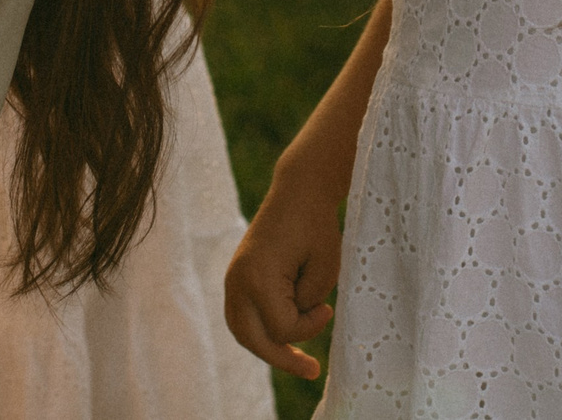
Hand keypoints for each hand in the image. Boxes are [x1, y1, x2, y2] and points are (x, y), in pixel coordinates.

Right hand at [223, 167, 343, 379]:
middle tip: (312, 370)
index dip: (310, 327)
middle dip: (282, 358)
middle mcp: (238, 280)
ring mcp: (233, 278)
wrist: (298, 191)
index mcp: (258, 278)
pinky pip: (241, 316)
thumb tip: (291, 328)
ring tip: (295, 360)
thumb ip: (307, 306)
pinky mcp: (237, 275)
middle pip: (253, 339)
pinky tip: (281, 337)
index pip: (281, 328)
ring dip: (268, 347)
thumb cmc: (317, 226)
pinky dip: (260, 330)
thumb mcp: (325, 270)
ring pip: (242, 331)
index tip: (328, 309)